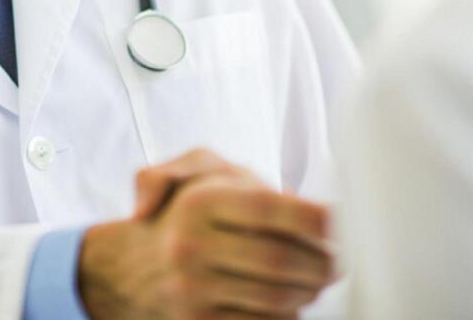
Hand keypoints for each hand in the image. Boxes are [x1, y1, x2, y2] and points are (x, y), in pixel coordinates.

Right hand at [78, 150, 336, 318]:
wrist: (132, 269)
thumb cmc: (181, 214)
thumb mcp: (192, 172)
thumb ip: (223, 167)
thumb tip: (286, 196)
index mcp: (199, 202)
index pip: (267, 208)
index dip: (311, 217)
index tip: (340, 222)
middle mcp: (191, 247)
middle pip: (279, 260)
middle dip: (322, 262)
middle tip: (340, 260)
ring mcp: (192, 291)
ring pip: (276, 298)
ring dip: (309, 290)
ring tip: (318, 279)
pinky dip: (285, 315)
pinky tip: (290, 301)